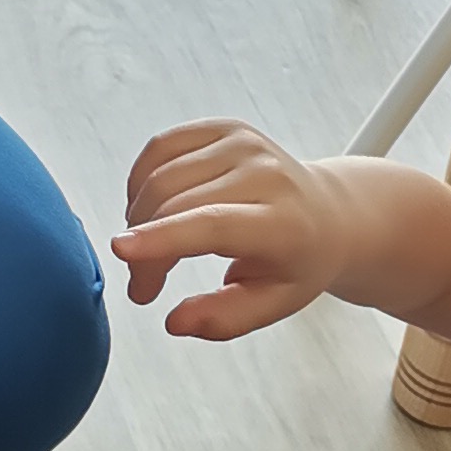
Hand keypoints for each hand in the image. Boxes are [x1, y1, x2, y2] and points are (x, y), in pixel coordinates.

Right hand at [112, 122, 358, 338]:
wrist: (330, 214)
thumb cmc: (299, 260)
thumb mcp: (274, 304)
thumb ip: (224, 318)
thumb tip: (175, 322)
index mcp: (282, 222)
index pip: (213, 225)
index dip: (163, 237)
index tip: (120, 249)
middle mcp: (265, 173)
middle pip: (176, 203)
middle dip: (143, 250)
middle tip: (143, 285)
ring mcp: (244, 144)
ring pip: (161, 175)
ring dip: (139, 217)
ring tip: (152, 246)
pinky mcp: (225, 127)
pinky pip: (162, 146)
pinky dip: (143, 179)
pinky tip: (150, 206)